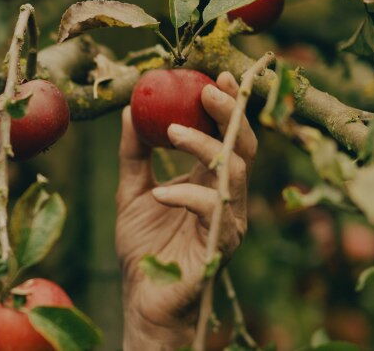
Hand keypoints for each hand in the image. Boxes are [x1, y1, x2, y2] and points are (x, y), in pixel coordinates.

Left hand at [114, 72, 256, 348]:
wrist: (143, 300)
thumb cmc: (144, 249)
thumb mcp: (131, 191)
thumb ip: (134, 153)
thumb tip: (132, 108)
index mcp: (207, 180)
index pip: (226, 135)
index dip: (225, 105)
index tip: (213, 74)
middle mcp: (224, 196)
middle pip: (242, 146)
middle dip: (229, 114)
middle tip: (206, 90)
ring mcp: (226, 221)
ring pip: (233, 173)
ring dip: (204, 147)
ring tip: (170, 133)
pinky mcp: (220, 246)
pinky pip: (213, 212)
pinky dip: (187, 196)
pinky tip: (160, 193)